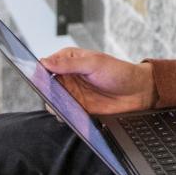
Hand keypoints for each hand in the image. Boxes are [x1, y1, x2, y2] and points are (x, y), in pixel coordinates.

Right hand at [38, 48, 155, 114]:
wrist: (138, 92)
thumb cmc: (119, 72)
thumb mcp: (94, 63)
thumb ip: (69, 63)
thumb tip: (45, 61)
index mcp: (70, 60)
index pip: (47, 65)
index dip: (40, 72)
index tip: (37, 78)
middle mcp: (69, 76)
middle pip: (47, 84)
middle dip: (45, 90)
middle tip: (49, 95)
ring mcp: (73, 93)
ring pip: (53, 100)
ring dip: (53, 104)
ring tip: (60, 106)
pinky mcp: (78, 108)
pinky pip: (64, 112)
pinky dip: (63, 114)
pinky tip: (68, 114)